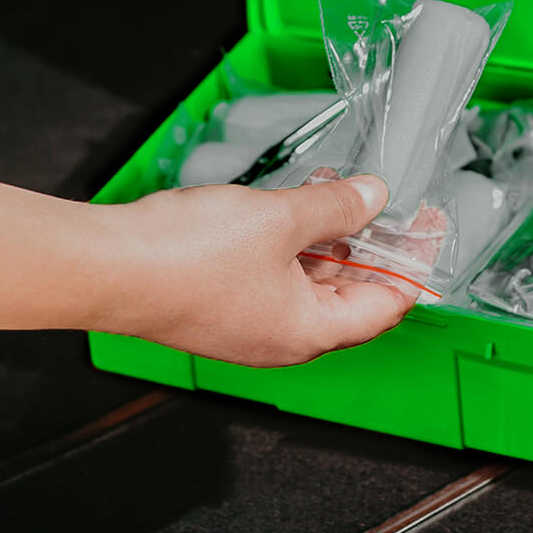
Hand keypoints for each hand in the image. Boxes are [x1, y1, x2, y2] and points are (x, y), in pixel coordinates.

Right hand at [99, 171, 413, 365]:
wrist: (107, 268)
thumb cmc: (185, 259)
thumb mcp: (280, 217)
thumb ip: (335, 207)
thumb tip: (372, 196)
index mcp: (308, 332)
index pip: (386, 307)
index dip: (412, 264)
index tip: (426, 228)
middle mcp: (281, 339)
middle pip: (348, 297)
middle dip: (370, 247)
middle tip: (388, 204)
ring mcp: (248, 325)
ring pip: (308, 284)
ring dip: (329, 240)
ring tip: (341, 193)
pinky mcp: (218, 305)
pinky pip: (273, 277)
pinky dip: (292, 244)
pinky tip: (292, 206)